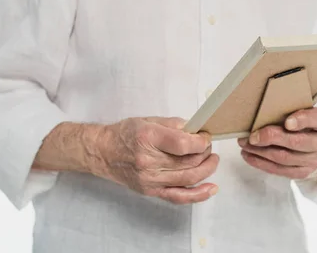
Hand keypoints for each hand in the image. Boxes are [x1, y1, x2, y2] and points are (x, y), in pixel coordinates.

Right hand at [90, 116, 218, 203]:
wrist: (103, 152)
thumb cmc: (126, 133)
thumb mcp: (150, 120)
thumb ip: (175, 125)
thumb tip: (197, 132)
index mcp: (149, 138)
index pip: (184, 144)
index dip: (201, 141)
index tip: (206, 137)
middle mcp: (148, 161)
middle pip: (189, 162)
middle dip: (205, 153)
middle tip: (208, 146)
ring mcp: (150, 179)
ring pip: (188, 178)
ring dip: (206, 169)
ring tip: (212, 160)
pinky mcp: (151, 191)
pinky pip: (178, 196)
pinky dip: (198, 195)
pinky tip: (211, 189)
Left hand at [237, 108, 316, 179]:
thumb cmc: (310, 124)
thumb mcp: (310, 112)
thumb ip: (294, 109)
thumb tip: (263, 108)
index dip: (302, 120)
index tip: (287, 122)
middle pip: (296, 142)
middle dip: (271, 138)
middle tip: (252, 135)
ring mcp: (315, 161)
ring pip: (284, 158)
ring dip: (260, 151)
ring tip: (245, 143)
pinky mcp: (303, 173)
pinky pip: (280, 170)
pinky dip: (261, 163)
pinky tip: (249, 155)